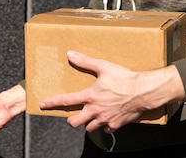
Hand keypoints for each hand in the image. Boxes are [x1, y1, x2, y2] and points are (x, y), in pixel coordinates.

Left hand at [39, 51, 183, 132]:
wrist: (143, 91)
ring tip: (90, 116)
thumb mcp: (103, 66)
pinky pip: (106, 130)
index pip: (65, 100)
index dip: (52, 102)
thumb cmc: (124, 78)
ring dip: (88, 123)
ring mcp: (105, 119)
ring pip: (90, 128)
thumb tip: (70, 54)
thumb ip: (85, 62)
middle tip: (74, 115)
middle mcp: (95, 110)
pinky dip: (104, 126)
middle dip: (72, 119)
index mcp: (89, 96)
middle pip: (75, 122)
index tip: (42, 104)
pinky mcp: (117, 124)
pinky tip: (106, 119)